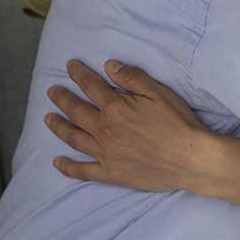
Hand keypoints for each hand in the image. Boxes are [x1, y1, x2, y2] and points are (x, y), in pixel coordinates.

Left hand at [47, 58, 219, 193]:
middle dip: (62, 98)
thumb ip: (132, 78)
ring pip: (73, 137)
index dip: (78, 73)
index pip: (91, 85)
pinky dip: (67, 167)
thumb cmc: (179, 124)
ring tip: (48, 119)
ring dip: (58, 126)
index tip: (70, 66)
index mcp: (116, 108)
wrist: (192, 159)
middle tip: (52, 91)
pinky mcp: (112, 173)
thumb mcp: (159, 93)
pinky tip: (57, 162)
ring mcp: (106, 153)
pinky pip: (83, 171)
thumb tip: (109, 66)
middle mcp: (105, 130)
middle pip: (76, 110)